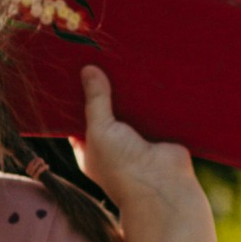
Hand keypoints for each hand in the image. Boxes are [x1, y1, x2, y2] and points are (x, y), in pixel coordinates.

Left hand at [78, 67, 212, 241]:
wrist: (163, 187)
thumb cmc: (121, 166)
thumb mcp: (100, 130)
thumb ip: (95, 101)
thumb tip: (88, 70)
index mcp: (92, 147)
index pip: (81, 116)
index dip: (80, 95)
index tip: (77, 67)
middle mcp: (114, 142)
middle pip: (109, 108)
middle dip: (107, 88)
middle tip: (103, 54)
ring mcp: (138, 137)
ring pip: (132, 107)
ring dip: (132, 89)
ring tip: (127, 55)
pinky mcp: (160, 131)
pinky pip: (154, 108)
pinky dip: (154, 95)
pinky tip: (151, 69)